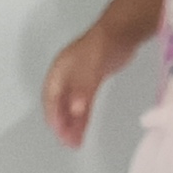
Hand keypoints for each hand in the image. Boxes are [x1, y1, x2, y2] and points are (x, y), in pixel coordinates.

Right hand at [44, 26, 124, 145]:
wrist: (122, 30)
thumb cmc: (103, 44)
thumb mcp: (90, 68)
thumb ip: (82, 89)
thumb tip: (76, 110)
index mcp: (58, 72)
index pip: (50, 100)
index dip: (53, 117)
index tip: (60, 133)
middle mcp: (65, 77)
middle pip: (58, 106)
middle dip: (62, 125)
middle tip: (69, 142)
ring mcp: (78, 79)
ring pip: (70, 107)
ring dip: (72, 124)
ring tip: (76, 142)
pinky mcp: (91, 81)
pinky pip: (82, 104)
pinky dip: (82, 117)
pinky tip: (83, 128)